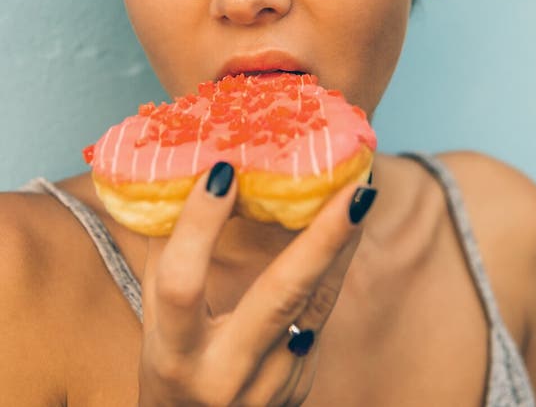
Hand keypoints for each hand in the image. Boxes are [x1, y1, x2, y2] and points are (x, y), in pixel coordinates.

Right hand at [137, 161, 376, 406]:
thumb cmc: (168, 368)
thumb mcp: (155, 320)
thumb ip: (167, 254)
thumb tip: (179, 174)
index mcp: (175, 353)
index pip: (182, 285)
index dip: (199, 227)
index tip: (222, 171)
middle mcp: (224, 375)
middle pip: (278, 298)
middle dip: (320, 241)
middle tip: (352, 191)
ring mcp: (270, 386)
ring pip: (314, 305)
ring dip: (340, 246)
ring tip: (360, 191)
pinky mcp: (299, 386)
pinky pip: (321, 315)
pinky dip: (334, 267)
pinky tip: (349, 227)